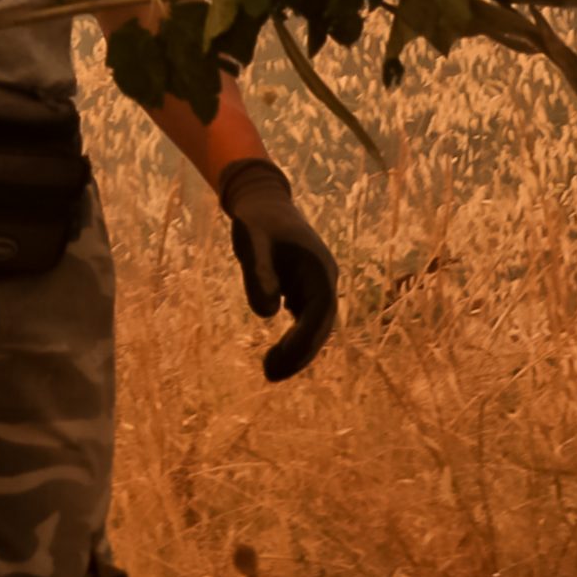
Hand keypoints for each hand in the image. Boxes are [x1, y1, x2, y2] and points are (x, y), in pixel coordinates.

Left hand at [216, 158, 337, 380]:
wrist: (260, 201)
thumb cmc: (256, 220)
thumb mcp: (252, 242)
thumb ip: (259, 274)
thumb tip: (268, 314)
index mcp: (319, 269)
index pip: (319, 313)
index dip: (303, 341)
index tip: (280, 360)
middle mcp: (323, 279)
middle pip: (321, 325)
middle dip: (300, 353)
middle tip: (271, 375)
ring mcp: (315, 284)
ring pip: (315, 326)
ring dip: (298, 350)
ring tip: (270, 369)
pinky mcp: (303, 288)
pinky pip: (305, 320)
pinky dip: (294, 339)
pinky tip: (277, 354)